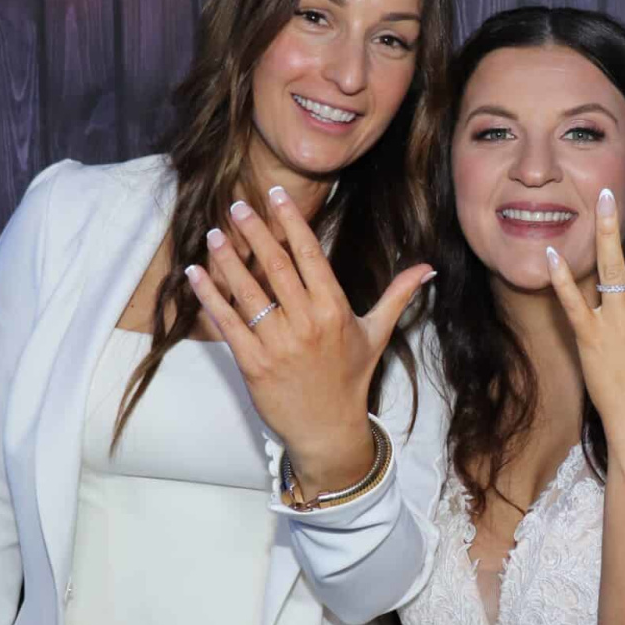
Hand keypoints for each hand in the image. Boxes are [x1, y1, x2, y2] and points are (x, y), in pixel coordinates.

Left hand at [184, 186, 433, 489]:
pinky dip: (210, 297)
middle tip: (237, 205)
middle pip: (275, 266)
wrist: (328, 430)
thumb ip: (397, 296)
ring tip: (214, 234)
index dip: (290, 222)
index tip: (275, 195)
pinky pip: (228, 323)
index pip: (309, 255)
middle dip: (254, 231)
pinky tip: (196, 274)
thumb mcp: (376, 334)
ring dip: (228, 259)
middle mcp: (306, 323)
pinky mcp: (253, 364)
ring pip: (248, 291)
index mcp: (334, 309)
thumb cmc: (351, 378)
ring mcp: (278, 344)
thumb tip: (428, 268)